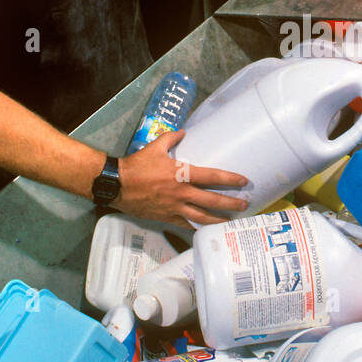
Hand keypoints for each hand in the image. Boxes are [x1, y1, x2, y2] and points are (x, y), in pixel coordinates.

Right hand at [116, 130, 248, 227]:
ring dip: (218, 219)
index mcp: (181, 174)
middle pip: (212, 200)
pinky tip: (206, 229)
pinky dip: (197, 227)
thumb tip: (183, 132)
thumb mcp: (155, 147)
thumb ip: (171, 138)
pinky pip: (185, 224)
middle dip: (230, 204)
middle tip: (244, 206)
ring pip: (201, 217)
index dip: (229, 179)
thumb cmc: (136, 165)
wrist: (117, 185)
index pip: (211, 176)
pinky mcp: (166, 217)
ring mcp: (174, 208)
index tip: (242, 181)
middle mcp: (181, 193)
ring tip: (230, 221)